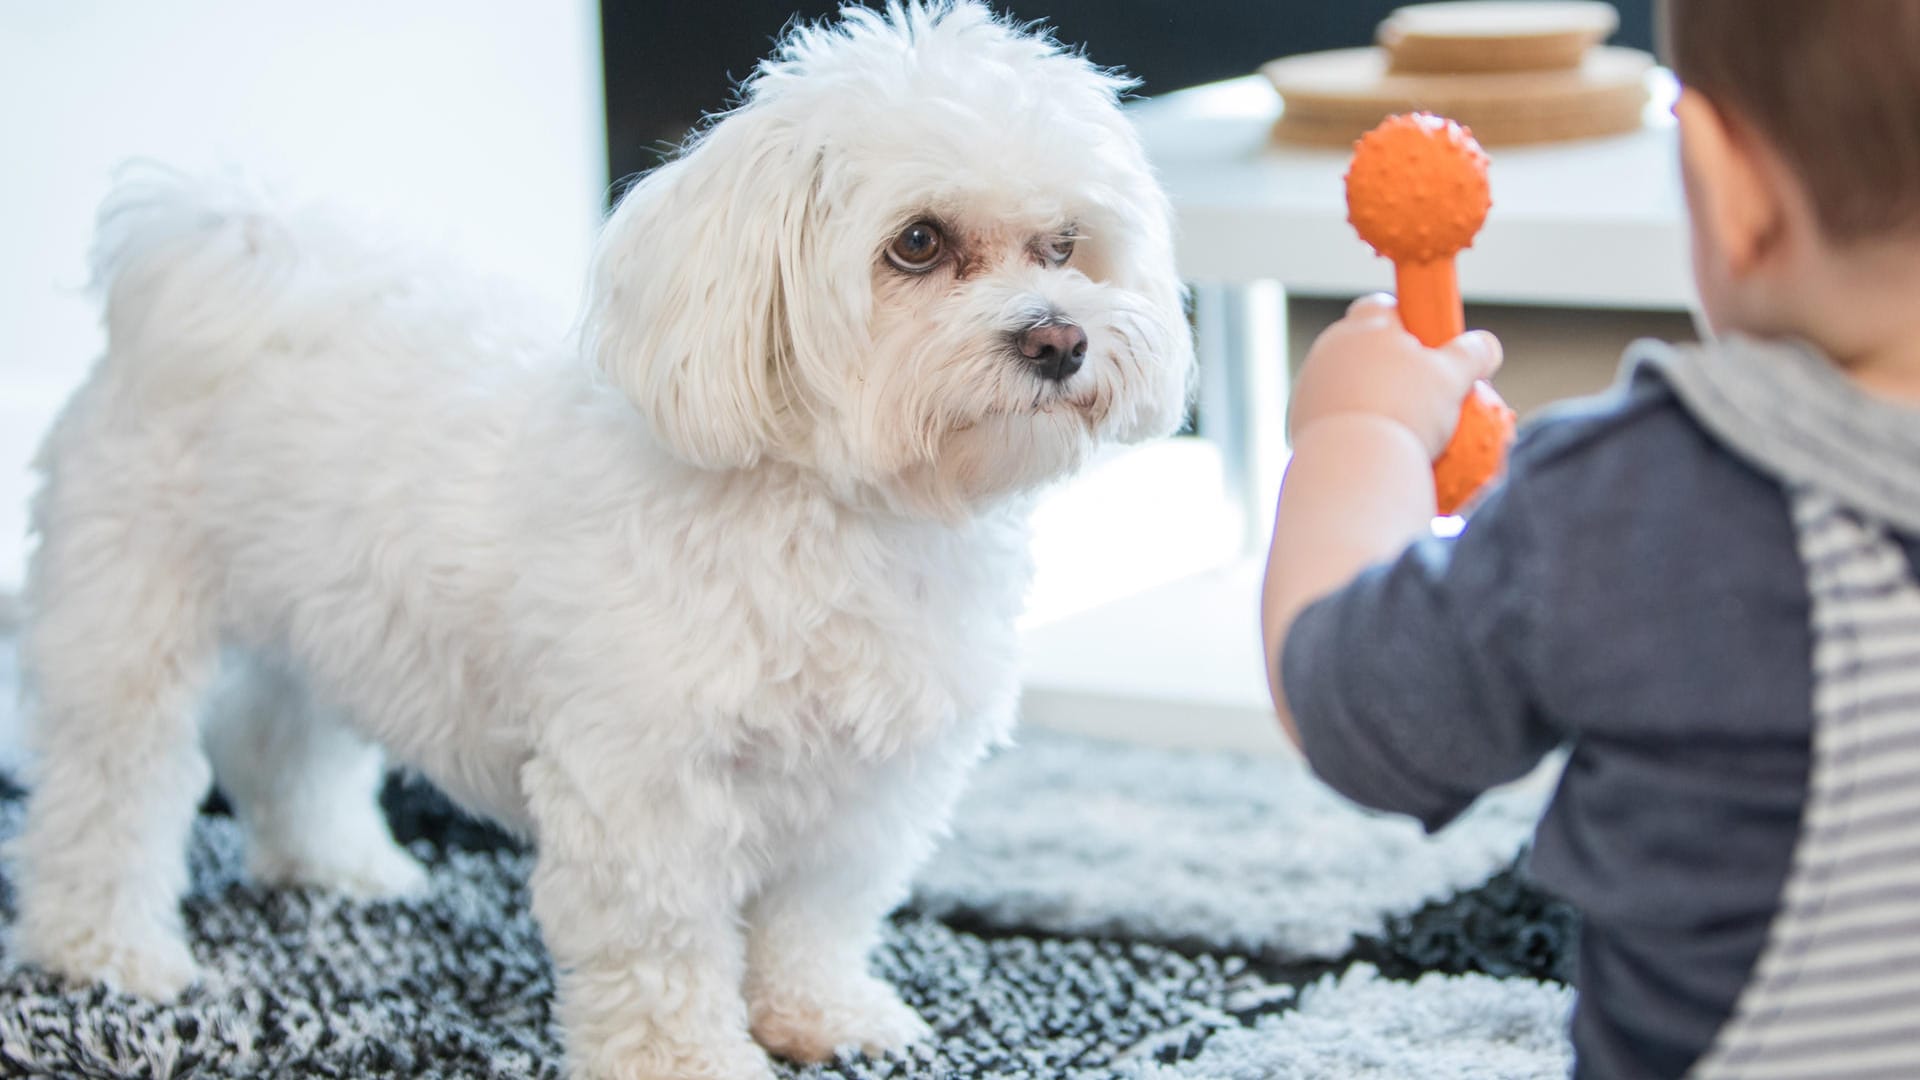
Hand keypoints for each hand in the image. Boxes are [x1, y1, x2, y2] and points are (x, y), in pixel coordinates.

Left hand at [1289, 294, 1503, 458]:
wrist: (1352, 467)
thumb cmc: (1407, 412)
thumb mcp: (1452, 379)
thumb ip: (1471, 355)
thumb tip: (1486, 346)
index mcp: (1363, 327)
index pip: (1381, 307)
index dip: (1405, 321)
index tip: (1427, 346)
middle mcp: (1328, 350)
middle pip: (1361, 347)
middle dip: (1388, 364)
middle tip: (1421, 393)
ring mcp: (1309, 387)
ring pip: (1344, 384)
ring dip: (1368, 398)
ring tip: (1399, 427)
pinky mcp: (1298, 423)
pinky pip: (1331, 419)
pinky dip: (1351, 427)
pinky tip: (1374, 447)